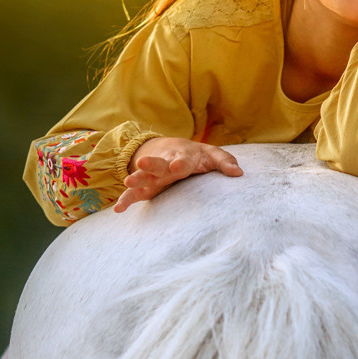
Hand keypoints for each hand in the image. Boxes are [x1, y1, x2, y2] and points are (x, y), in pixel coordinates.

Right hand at [114, 137, 242, 212]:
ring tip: (127, 183)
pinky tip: (119, 209)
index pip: (182, 160)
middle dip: (151, 165)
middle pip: (158, 164)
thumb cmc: (197, 155)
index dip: (180, 162)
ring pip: (144, 177)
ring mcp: (155, 176)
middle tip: (142, 164)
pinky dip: (127, 200)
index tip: (176, 166)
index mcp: (183, 157)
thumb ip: (225, 162)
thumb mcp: (212, 154)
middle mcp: (166, 165)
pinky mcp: (148, 186)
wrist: (172, 149)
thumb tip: (238, 173)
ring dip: (136, 179)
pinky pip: (136, 194)